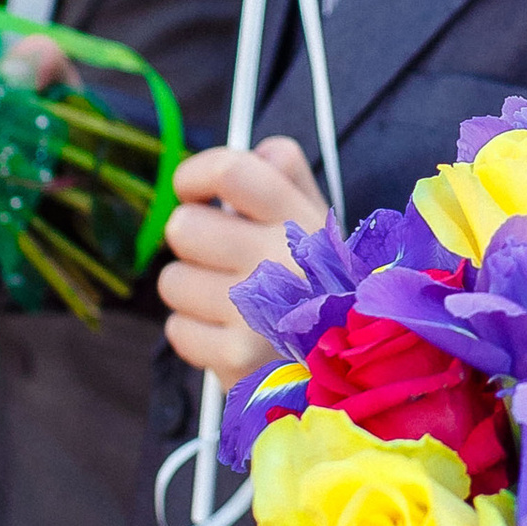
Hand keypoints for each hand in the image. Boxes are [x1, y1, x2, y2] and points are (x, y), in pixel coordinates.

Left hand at [158, 136, 326, 381]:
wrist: (354, 375)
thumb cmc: (327, 291)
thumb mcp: (323, 227)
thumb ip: (291, 180)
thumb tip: (259, 150)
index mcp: (301, 222)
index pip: (232, 171)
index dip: (197, 174)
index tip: (191, 190)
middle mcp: (280, 261)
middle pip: (184, 226)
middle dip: (192, 241)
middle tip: (217, 258)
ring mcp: (255, 312)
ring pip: (172, 280)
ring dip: (192, 292)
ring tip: (230, 304)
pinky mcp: (235, 359)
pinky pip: (177, 330)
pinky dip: (196, 335)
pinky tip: (230, 338)